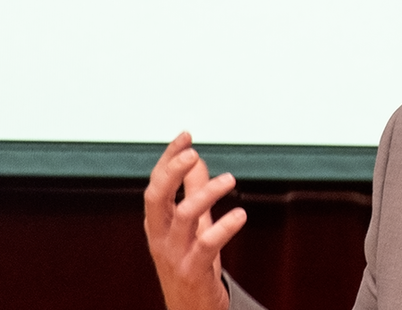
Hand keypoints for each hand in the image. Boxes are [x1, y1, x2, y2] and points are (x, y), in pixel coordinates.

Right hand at [144, 132, 247, 309]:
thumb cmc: (191, 263)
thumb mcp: (191, 224)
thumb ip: (192, 192)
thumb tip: (197, 159)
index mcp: (157, 222)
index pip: (156, 183)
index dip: (168, 158)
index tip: (186, 136)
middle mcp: (160, 236)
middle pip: (156, 197)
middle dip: (172, 172)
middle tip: (192, 153)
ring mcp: (174, 254)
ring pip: (184, 217)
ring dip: (206, 194)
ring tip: (230, 179)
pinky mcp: (193, 271)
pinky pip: (207, 245)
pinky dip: (224, 227)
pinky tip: (240, 214)